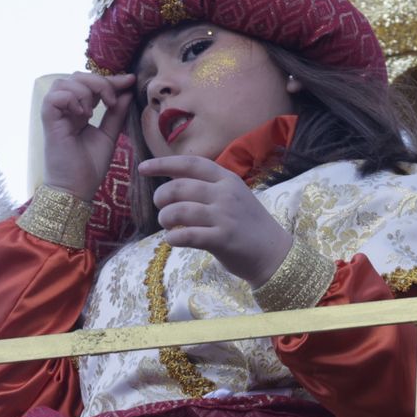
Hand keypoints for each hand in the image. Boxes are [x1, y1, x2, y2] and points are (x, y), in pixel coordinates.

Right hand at [40, 72, 134, 199]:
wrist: (77, 188)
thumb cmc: (90, 166)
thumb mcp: (110, 135)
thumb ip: (117, 113)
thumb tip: (127, 91)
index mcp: (79, 111)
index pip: (91, 84)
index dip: (110, 79)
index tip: (130, 79)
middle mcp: (66, 110)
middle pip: (76, 77)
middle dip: (99, 82)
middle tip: (111, 101)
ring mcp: (56, 115)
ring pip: (63, 83)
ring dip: (85, 90)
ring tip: (95, 110)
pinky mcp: (48, 123)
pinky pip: (53, 98)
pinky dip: (70, 98)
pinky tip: (82, 114)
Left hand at [139, 155, 292, 286]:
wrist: (274, 252)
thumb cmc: (247, 224)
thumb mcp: (233, 196)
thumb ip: (207, 186)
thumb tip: (170, 178)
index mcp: (228, 179)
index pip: (191, 163)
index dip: (163, 163)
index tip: (142, 168)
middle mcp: (226, 194)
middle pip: (178, 187)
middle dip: (161, 198)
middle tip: (161, 208)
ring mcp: (225, 216)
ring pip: (178, 211)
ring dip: (165, 219)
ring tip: (169, 227)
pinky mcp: (222, 239)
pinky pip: (186, 236)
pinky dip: (172, 239)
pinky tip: (174, 240)